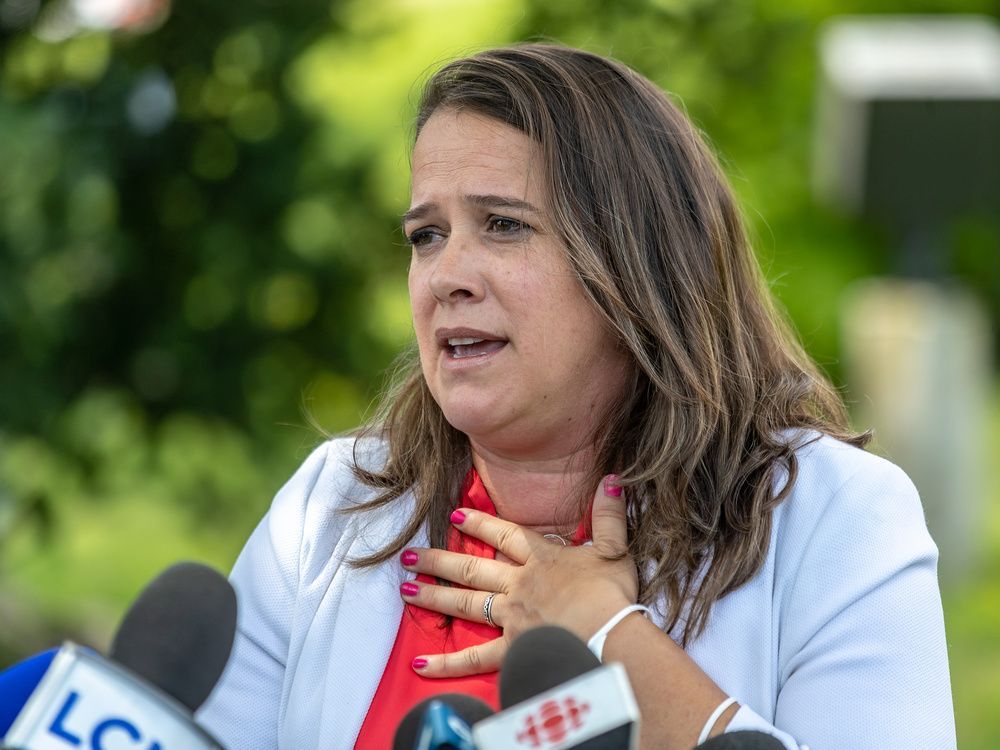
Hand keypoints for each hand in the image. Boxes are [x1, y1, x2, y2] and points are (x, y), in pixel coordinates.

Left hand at [399, 474, 638, 676]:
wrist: (608, 634)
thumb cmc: (613, 595)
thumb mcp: (615, 549)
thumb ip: (610, 515)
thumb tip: (613, 478)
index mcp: (543, 559)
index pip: (506, 536)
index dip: (480, 524)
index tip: (455, 515)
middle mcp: (519, 584)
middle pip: (472, 568)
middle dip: (438, 561)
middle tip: (408, 556)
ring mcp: (512, 616)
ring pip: (464, 604)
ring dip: (432, 597)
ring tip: (404, 591)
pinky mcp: (513, 649)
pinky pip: (474, 658)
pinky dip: (447, 663)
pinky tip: (420, 664)